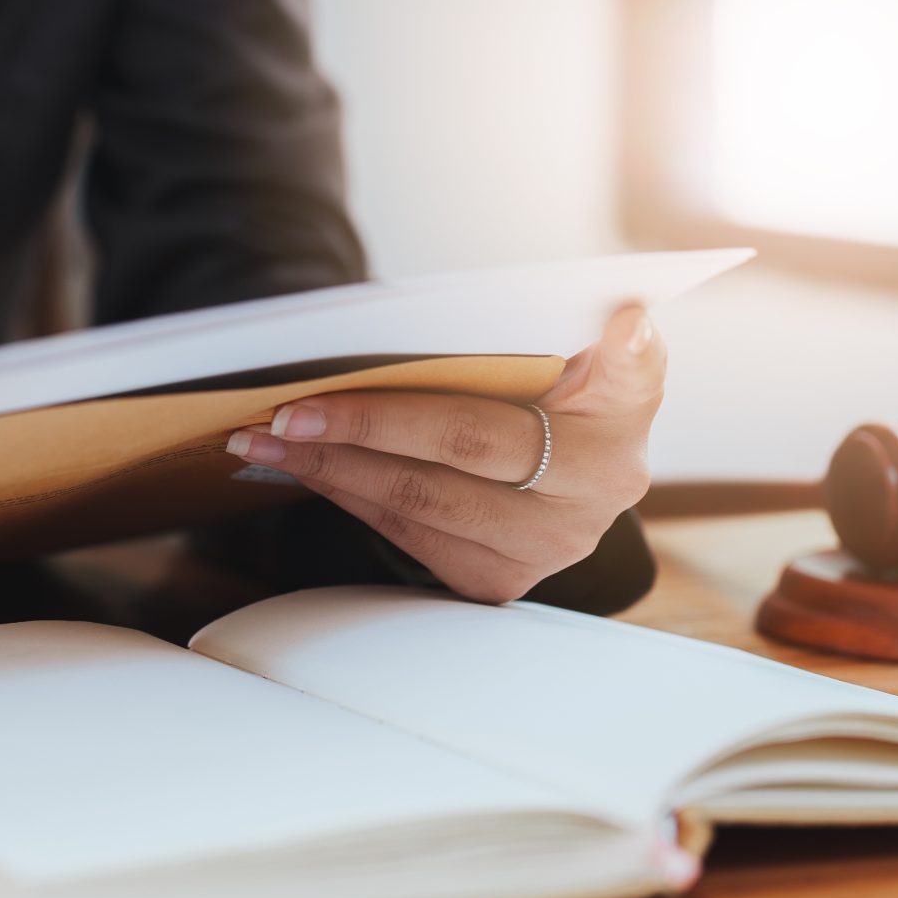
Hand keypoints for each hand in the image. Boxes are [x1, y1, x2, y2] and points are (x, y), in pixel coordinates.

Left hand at [224, 305, 666, 603]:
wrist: (542, 471)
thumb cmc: (537, 389)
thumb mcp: (567, 344)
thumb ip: (584, 332)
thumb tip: (630, 318)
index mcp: (627, 404)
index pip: (631, 370)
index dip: (624, 351)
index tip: (623, 322)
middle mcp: (605, 483)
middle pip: (469, 443)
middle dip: (366, 423)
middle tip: (288, 408)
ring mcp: (554, 542)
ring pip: (424, 498)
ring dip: (333, 465)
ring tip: (267, 438)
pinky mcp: (503, 578)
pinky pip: (409, 535)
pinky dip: (348, 495)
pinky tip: (305, 467)